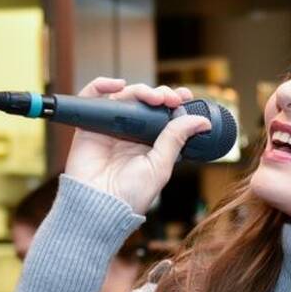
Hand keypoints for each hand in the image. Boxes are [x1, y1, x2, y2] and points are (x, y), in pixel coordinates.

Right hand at [63, 78, 211, 214]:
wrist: (100, 206)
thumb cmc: (130, 195)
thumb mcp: (160, 166)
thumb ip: (176, 139)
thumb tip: (201, 121)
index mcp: (149, 144)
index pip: (162, 115)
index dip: (173, 102)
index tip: (185, 97)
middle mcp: (130, 134)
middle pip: (144, 102)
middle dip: (160, 94)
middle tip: (171, 99)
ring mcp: (110, 128)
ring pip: (124, 97)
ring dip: (140, 90)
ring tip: (154, 97)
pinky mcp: (89, 126)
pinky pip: (92, 98)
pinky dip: (101, 85)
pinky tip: (117, 85)